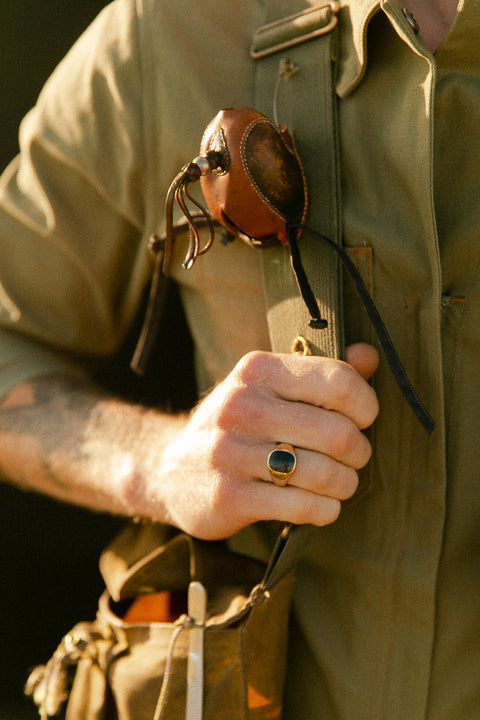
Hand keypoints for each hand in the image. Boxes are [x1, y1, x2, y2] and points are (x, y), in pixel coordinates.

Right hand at [146, 343, 378, 538]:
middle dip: (359, 451)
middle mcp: (241, 406)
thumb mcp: (270, 388)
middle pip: (337, 432)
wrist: (171, 470)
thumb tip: (370, 354)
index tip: (363, 419)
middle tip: (355, 457)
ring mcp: (231, 452)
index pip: (337, 380)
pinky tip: (323, 506)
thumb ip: (323, 372)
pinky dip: (325, 510)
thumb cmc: (238, 425)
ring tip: (341, 484)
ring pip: (322, 473)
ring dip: (345, 484)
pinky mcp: (229, 496)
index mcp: (257, 370)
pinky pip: (301, 506)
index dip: (365, 405)